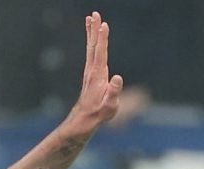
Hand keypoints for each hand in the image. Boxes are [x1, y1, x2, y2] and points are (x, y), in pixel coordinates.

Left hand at [69, 12, 123, 131]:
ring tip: (90, 19)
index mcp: (98, 74)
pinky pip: (90, 53)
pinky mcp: (90, 73)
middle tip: (95, 14)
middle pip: (93, 45)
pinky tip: (92, 39)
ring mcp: (90, 70)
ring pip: (90, 47)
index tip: (103, 25)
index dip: (102, 38)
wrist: (85, 118)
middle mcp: (92, 69)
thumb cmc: (100, 113)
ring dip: (91, 33)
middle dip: (95, 29)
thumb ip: (114, 92)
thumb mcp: (110, 105)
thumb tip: (118, 78)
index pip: (101, 52)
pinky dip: (91, 43)